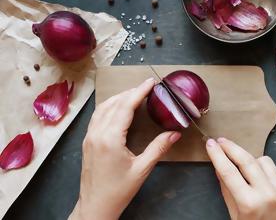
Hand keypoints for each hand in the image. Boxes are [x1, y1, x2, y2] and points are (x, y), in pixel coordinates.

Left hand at [69, 78, 180, 219]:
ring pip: (103, 107)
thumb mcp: (142, 169)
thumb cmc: (118, 190)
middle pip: (114, 103)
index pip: (126, 106)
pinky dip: (109, 106)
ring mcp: (90, 136)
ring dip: (118, 97)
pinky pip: (98, 116)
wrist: (95, 206)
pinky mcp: (87, 140)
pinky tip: (117, 108)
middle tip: (146, 87)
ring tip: (134, 94)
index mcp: (110, 138)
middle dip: (131, 92)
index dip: (139, 92)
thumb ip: (158, 148)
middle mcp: (97, 133)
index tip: (150, 82)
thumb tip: (174, 134)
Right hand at [206, 138, 275, 219]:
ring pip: (262, 160)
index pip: (228, 172)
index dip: (217, 155)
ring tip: (241, 164)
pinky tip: (258, 177)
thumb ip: (226, 191)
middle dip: (231, 147)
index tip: (210, 144)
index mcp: (249, 204)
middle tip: (220, 140)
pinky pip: (273, 171)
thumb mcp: (235, 215)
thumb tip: (218, 168)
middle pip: (246, 160)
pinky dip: (263, 170)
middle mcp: (267, 194)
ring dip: (249, 159)